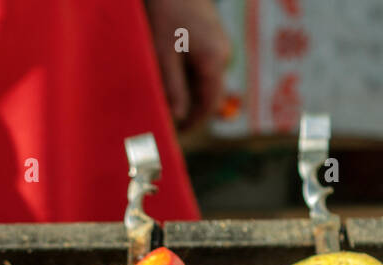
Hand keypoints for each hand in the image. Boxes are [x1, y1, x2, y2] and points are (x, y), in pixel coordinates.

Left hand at [145, 0, 232, 131]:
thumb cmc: (163, 10)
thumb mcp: (161, 53)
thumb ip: (172, 87)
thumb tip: (178, 118)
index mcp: (214, 59)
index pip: (209, 104)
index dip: (193, 122)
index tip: (176, 134)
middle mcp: (222, 51)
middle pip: (207, 91)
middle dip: (187, 106)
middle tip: (163, 118)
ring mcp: (217, 40)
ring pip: (202, 76)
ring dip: (184, 88)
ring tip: (160, 94)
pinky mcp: (209, 32)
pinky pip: (199, 61)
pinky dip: (184, 71)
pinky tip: (165, 70)